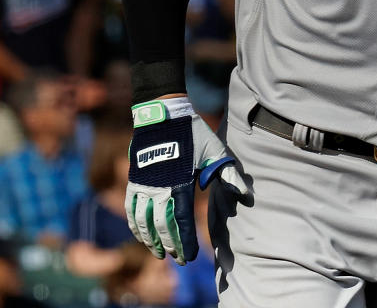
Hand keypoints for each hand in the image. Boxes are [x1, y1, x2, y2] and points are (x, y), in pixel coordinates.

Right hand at [126, 97, 249, 264]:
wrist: (163, 116)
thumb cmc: (193, 134)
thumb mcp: (215, 150)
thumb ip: (227, 173)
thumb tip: (245, 193)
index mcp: (181, 183)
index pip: (182, 221)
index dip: (185, 241)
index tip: (190, 257)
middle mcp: (160, 188)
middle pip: (162, 226)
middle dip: (170, 246)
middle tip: (177, 260)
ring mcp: (144, 185)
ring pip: (144, 221)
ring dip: (150, 240)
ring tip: (158, 254)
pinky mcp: (134, 180)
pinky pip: (131, 209)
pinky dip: (135, 225)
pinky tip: (140, 235)